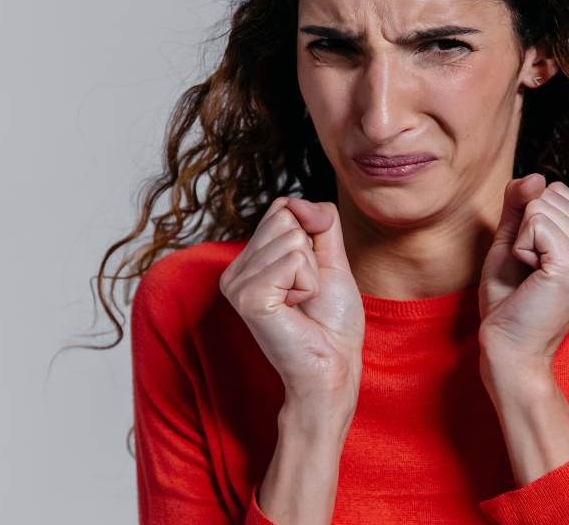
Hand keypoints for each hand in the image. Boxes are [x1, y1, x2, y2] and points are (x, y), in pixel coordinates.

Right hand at [219, 196, 364, 401]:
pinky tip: (295, 310)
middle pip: (286, 218)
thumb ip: (319, 222)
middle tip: (306, 294)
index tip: (309, 278)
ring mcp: (236, 284)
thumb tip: (296, 201)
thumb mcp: (331, 260)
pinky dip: (308, 283)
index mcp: (248, 261)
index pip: (282, 208)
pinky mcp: (247, 297)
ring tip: (300, 304)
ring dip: (312, 273)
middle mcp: (234, 270)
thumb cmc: (331, 323)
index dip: (311, 238)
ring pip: (293, 238)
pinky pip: (294, 260)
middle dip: (311, 255)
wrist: (334, 367)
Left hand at [477, 174, 568, 363]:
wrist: (510, 349)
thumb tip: (537, 175)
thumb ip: (521, 204)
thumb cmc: (511, 300)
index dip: (530, 222)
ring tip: (532, 277)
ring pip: (539, 207)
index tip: (534, 261)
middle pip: (548, 195)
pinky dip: (519, 249)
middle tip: (530, 272)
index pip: (556, 192)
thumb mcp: (513, 240)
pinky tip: (531, 279)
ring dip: (521, 242)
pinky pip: (534, 223)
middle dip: (525, 230)